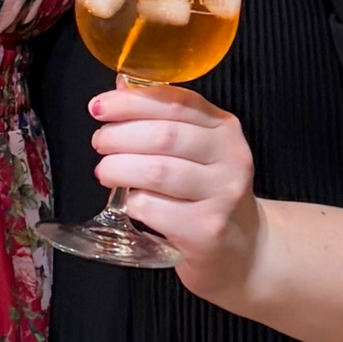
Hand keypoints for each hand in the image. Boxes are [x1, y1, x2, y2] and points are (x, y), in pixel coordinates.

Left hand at [89, 84, 258, 299]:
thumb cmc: (208, 194)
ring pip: (157, 172)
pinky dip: (133, 204)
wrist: (243, 250)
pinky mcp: (207, 230)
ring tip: (104, 172)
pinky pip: (155, 209)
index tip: (99, 106)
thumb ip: (164, 120)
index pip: (176, 103)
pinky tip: (131, 204)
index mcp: (225, 129)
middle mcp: (230, 158)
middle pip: (163, 135)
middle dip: (119, 136)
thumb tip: (120, 90)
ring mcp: (222, 196)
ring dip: (119, 168)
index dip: (132, 102)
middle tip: (99, 143)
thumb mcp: (198, 151)